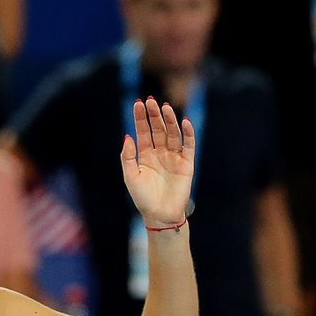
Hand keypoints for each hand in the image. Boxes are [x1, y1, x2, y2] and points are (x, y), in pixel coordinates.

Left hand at [120, 97, 194, 226]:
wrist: (160, 214)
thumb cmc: (142, 197)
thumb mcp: (130, 176)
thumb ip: (127, 157)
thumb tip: (127, 136)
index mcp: (145, 154)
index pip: (143, 131)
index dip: (140, 118)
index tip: (138, 103)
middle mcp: (160, 152)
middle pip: (158, 129)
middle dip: (154, 115)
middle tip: (151, 100)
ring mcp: (174, 157)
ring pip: (173, 134)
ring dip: (170, 120)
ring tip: (165, 107)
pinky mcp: (187, 163)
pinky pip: (188, 146)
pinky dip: (188, 134)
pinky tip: (185, 122)